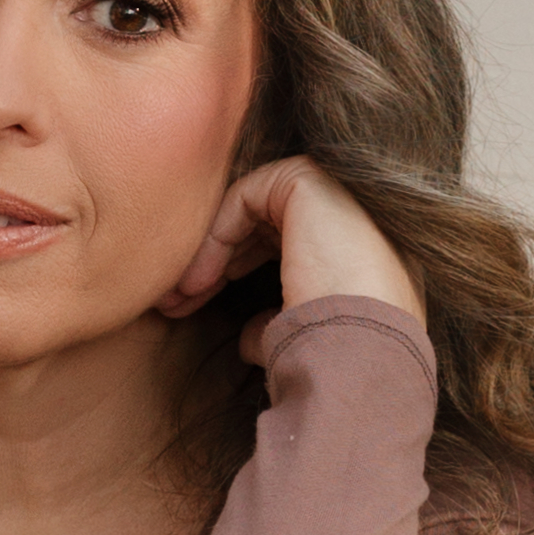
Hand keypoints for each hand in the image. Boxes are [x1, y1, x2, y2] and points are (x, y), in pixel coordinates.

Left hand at [154, 154, 422, 333]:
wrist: (361, 350)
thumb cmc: (337, 355)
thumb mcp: (300, 336)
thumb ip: (274, 324)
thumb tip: (247, 339)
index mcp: (354, 250)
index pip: (280, 246)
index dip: (229, 274)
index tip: (191, 309)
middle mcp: (349, 216)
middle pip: (261, 226)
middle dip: (211, 263)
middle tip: (171, 302)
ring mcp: (335, 191)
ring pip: (250, 210)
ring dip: (206, 252)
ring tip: (176, 297)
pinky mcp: (312, 179)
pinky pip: (246, 196)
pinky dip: (215, 234)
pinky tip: (198, 280)